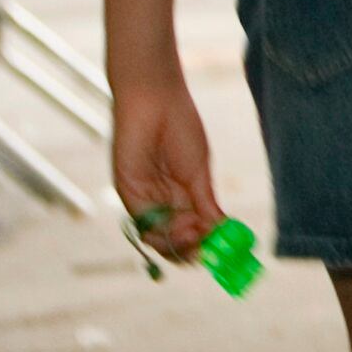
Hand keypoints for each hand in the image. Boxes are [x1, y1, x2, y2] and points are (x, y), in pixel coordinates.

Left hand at [113, 79, 223, 257]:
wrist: (156, 101)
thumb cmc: (180, 128)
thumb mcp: (199, 172)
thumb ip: (206, 202)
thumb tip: (222, 229)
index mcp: (179, 194)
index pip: (190, 230)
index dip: (204, 242)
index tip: (222, 250)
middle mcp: (159, 201)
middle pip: (173, 239)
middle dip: (191, 248)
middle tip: (208, 248)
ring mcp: (143, 198)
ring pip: (159, 237)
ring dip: (179, 244)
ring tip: (197, 233)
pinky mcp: (128, 192)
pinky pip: (144, 222)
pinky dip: (164, 232)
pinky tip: (184, 228)